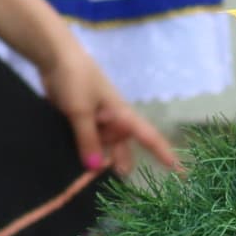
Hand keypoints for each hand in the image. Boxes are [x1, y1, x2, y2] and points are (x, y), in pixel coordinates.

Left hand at [41, 39, 181, 174]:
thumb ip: (88, 139)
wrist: (54, 56)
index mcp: (122, 114)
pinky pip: (85, 137)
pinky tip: (71, 157)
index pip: (149, 137)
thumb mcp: (81, 111)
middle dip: (119, 162)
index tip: (181, 172)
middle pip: (122, 146)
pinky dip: (82, 148)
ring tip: (84, 173)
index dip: (165, 154)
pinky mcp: (79, 116)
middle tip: (114, 180)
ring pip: (102, 143)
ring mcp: (96, 117)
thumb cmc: (76, 79)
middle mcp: (113, 118)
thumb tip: (96, 169)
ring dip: (96, 156)